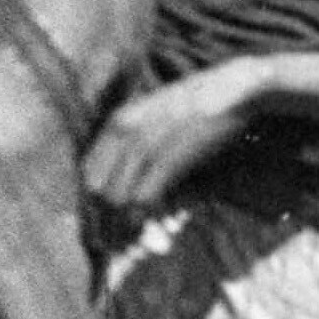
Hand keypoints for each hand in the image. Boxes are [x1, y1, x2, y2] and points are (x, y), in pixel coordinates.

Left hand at [84, 62, 262, 217]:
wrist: (232, 91)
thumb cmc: (197, 105)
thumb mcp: (151, 114)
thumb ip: (131, 141)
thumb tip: (121, 179)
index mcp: (117, 121)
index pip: (87, 170)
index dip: (94, 196)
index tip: (106, 213)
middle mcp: (123, 132)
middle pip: (97, 188)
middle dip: (108, 211)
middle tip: (121, 227)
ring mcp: (144, 145)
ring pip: (117, 197)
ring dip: (126, 217)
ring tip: (137, 227)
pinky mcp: (167, 159)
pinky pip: (143, 198)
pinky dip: (146, 213)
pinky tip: (153, 216)